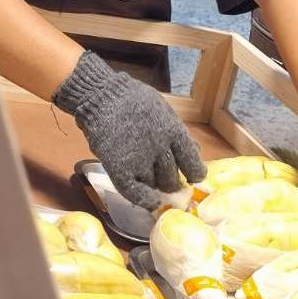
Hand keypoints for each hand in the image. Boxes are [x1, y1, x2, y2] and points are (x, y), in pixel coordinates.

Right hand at [53, 51, 206, 209]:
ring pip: (155, 186)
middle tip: (168, 181)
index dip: (195, 173)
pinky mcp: (120, 169)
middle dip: (172, 182)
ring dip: (155, 187)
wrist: (101, 96)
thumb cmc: (133, 99)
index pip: (192, 162)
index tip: (194, 177)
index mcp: (174, 132)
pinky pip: (135, 193)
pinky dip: (144, 200)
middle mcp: (160, 149)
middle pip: (172, 178)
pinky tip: (150, 202)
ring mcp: (139, 160)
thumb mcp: (163, 110)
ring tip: (152, 182)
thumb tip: (196, 150)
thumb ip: (178, 132)